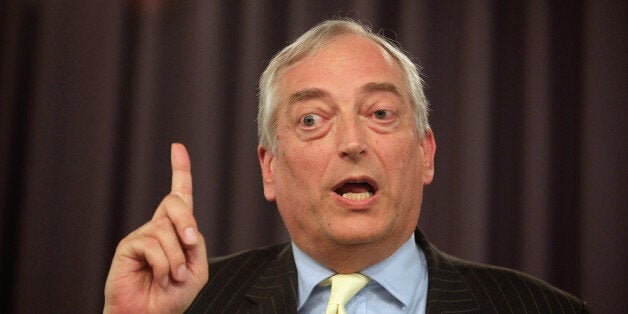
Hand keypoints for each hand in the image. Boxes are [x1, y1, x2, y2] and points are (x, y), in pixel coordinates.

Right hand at [104, 143, 208, 312]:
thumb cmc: (174, 295)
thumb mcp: (196, 268)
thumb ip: (194, 243)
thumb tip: (182, 229)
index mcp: (177, 229)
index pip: (179, 194)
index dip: (180, 170)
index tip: (177, 148)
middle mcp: (159, 227)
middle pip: (174, 202)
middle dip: (187, 221)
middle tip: (191, 244)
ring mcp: (142, 235)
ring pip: (166, 229)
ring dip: (176, 258)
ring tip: (172, 276)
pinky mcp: (128, 246)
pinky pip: (152, 245)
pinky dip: (163, 265)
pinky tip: (159, 278)